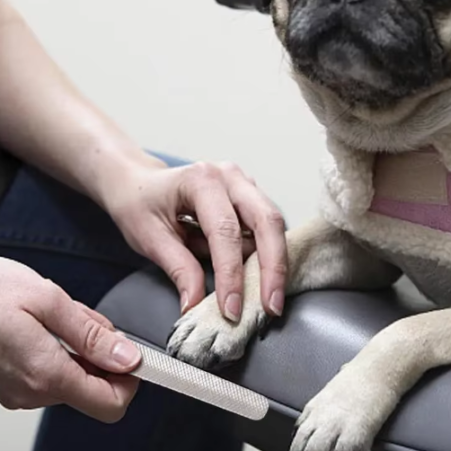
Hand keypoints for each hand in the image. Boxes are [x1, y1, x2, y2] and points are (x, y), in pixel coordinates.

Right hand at [0, 258, 140, 421]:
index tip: (134, 352)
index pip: (110, 403)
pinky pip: (51, 370)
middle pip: (94, 386)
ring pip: (74, 375)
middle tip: (81, 317)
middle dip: (101, 351)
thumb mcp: (49, 301)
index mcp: (47, 374)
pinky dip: (60, 347)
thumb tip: (128, 358)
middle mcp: (32, 392)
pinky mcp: (9, 383)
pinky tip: (42, 323)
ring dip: (79, 345)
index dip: (131, 379)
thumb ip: (92, 335)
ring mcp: (18, 390)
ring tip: (56, 315)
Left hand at [105, 159, 286, 321]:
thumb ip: (178, 267)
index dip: (231, 273)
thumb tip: (196, 303)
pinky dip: (269, 255)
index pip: (225, 231)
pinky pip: (267, 226)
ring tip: (269, 300)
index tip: (231, 310)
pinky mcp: (250, 197)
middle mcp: (230, 176)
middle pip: (266, 219)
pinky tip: (263, 281)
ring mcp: (243, 184)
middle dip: (273, 266)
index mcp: (201, 180)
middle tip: (270, 307)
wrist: (138, 183)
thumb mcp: (148, 236)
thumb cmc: (139, 204)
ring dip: (275, 263)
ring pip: (273, 223)